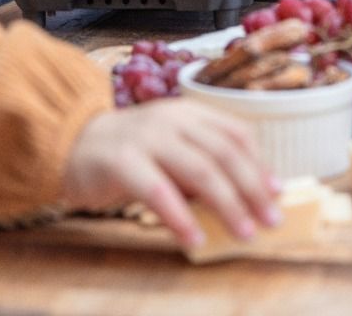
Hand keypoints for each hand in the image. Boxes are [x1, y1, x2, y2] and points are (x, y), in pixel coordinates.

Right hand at [60, 99, 280, 251]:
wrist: (74, 143)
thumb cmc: (132, 153)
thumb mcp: (172, 148)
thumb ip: (203, 163)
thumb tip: (249, 196)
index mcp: (188, 113)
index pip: (234, 132)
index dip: (259, 163)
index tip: (277, 193)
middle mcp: (171, 119)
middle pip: (223, 152)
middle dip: (252, 188)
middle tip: (271, 219)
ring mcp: (147, 137)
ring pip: (199, 168)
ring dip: (227, 203)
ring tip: (245, 232)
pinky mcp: (122, 161)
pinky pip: (158, 190)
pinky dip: (180, 216)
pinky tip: (195, 238)